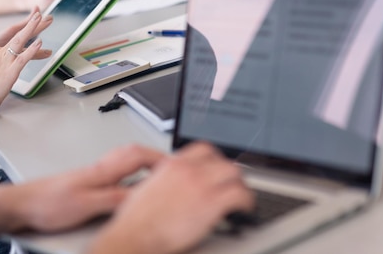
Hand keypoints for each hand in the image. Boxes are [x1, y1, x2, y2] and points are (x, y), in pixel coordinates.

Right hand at [0, 10, 51, 105]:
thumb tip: (1, 70)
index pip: (12, 43)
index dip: (24, 35)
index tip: (31, 29)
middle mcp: (0, 53)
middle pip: (18, 36)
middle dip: (30, 25)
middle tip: (38, 15)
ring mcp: (5, 61)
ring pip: (21, 41)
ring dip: (32, 29)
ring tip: (40, 19)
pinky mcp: (11, 70)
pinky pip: (24, 57)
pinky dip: (33, 49)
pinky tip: (39, 42)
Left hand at [4, 145, 164, 232]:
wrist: (20, 205)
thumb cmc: (46, 204)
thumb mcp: (84, 205)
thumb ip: (113, 199)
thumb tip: (140, 196)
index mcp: (101, 171)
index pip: (138, 156)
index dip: (160, 159)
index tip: (177, 164)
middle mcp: (98, 169)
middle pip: (132, 153)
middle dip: (155, 156)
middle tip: (172, 164)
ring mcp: (91, 175)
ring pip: (123, 161)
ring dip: (143, 162)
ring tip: (156, 171)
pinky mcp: (84, 184)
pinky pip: (115, 172)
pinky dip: (130, 173)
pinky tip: (129, 185)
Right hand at [89, 143, 253, 253]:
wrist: (136, 234)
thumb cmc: (137, 219)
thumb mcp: (147, 187)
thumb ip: (163, 178)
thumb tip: (170, 182)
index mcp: (172, 164)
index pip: (203, 149)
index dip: (215, 159)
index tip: (217, 167)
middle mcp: (188, 170)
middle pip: (222, 160)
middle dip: (229, 172)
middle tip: (231, 183)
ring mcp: (201, 184)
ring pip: (234, 173)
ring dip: (240, 185)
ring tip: (241, 196)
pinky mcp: (212, 203)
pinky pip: (240, 194)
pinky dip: (246, 201)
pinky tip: (244, 208)